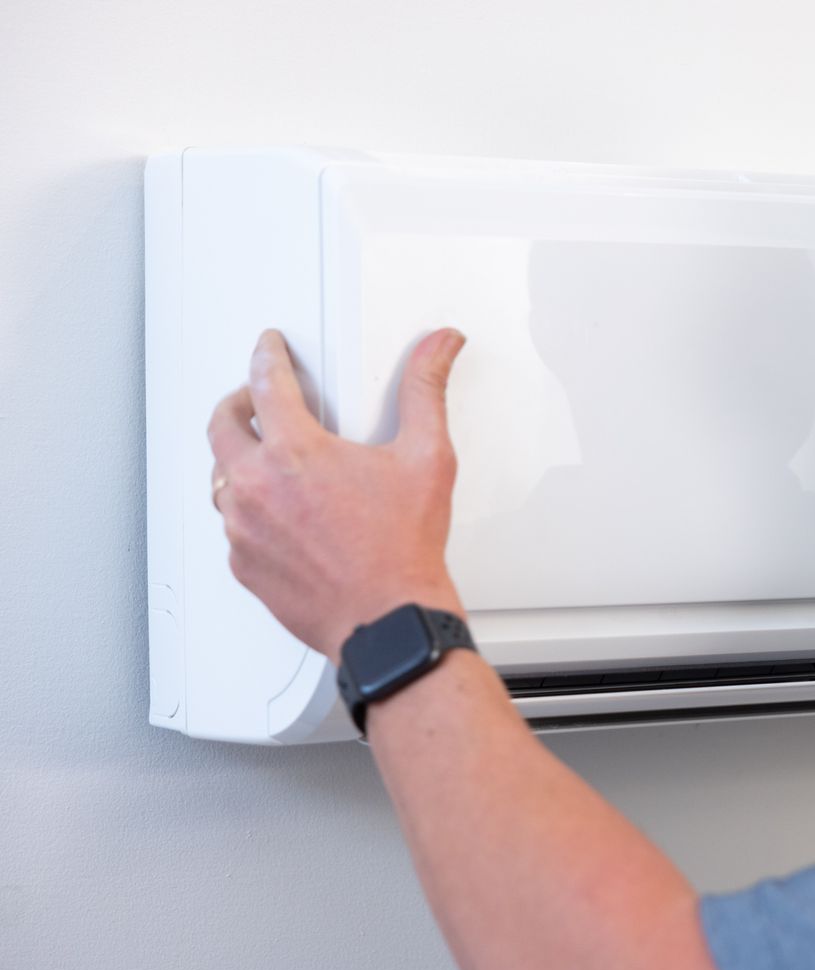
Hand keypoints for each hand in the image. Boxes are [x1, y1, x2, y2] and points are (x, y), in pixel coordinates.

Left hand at [209, 328, 468, 661]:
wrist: (388, 621)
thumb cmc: (403, 550)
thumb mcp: (426, 459)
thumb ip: (425, 392)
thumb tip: (437, 348)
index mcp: (296, 452)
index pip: (265, 381)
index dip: (267, 356)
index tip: (269, 349)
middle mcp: (257, 486)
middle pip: (222, 424)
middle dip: (238, 403)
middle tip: (256, 399)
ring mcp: (243, 527)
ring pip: (222, 476)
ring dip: (240, 459)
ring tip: (270, 459)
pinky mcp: (242, 562)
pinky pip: (233, 524)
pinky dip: (250, 510)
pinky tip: (280, 514)